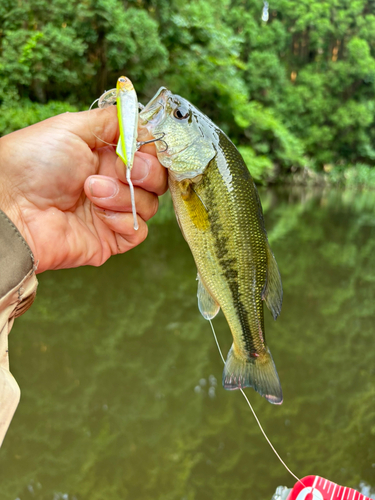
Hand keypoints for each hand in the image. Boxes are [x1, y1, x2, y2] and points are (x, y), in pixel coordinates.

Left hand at [0, 106, 166, 272]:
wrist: (12, 207)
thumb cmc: (32, 164)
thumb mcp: (71, 127)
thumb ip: (112, 121)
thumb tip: (139, 120)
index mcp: (105, 155)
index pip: (148, 153)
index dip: (150, 151)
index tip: (138, 149)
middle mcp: (112, 183)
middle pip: (155, 179)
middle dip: (147, 172)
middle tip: (125, 170)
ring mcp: (113, 212)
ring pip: (150, 204)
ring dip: (124, 195)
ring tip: (91, 191)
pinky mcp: (111, 238)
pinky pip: (139, 231)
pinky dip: (124, 220)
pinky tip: (100, 215)